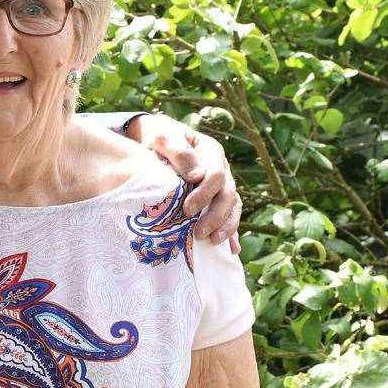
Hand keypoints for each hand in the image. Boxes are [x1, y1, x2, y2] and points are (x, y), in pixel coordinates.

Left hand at [126, 115, 240, 243]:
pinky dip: (231, 233)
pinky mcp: (216, 198)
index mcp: (211, 152)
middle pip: (228, 195)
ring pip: (233, 207)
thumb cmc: (157, 137)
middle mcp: (221, 168)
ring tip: (212, 242)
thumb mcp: (163, 137)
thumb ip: (179, 152)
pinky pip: (229, 216)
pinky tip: (231, 250)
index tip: (187, 209)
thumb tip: (197, 176)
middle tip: (198, 233)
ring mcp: (221, 185)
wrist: (154, 142)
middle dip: (215, 216)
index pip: (216, 176)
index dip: (205, 194)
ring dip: (226, 226)